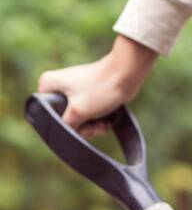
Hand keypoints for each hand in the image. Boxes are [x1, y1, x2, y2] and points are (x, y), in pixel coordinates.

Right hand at [37, 37, 156, 140]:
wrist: (126, 74)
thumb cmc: (101, 88)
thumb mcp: (78, 112)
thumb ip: (65, 126)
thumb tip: (63, 135)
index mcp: (48, 84)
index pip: (45, 113)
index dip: (61, 124)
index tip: (77, 125)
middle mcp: (58, 86)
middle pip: (63, 119)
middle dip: (80, 127)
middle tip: (93, 127)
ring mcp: (73, 90)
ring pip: (77, 119)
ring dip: (90, 127)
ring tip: (101, 125)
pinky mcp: (88, 95)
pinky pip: (87, 114)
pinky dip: (96, 121)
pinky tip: (105, 123)